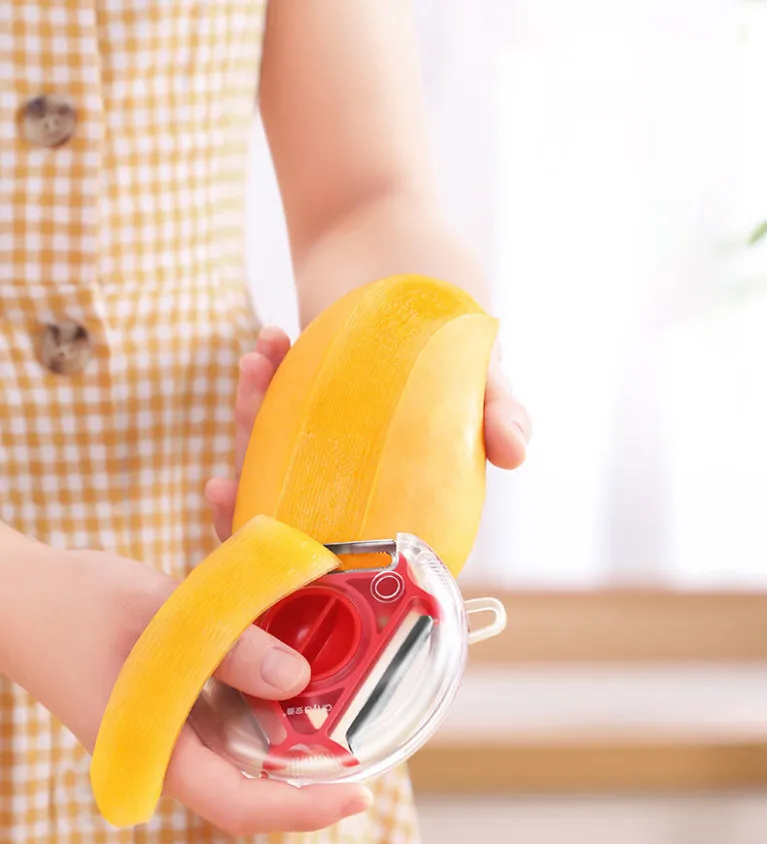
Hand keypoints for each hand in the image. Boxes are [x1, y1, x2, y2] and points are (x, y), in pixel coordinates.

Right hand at [0, 527, 371, 834]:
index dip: (304, 810)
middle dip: (311, 762)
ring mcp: (168, 726)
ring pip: (245, 739)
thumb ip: (231, 651)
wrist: (20, 594)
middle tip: (365, 730)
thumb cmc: (75, 607)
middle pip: (253, 778)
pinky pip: (227, 703)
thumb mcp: (162, 621)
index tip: (358, 796)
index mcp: (157, 750)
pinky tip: (287, 651)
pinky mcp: (170, 700)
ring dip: (290, 719)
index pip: (241, 806)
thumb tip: (297, 679)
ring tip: (340, 688)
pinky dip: (260, 682)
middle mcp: (167, 749)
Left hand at [205, 326, 530, 538]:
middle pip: (307, 512)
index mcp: (412, 478)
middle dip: (256, 509)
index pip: (369, 543)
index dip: (326, 564)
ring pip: (277, 461)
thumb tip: (516, 455)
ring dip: (250, 427)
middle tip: (221, 488)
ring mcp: (327, 432)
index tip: (282, 552)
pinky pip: (265, 409)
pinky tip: (262, 347)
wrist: (391, 228)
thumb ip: (498, 404)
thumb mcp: (479, 355)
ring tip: (256, 366)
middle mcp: (366, 465)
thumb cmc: (445, 300)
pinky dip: (256, 384)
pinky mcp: (294, 398)